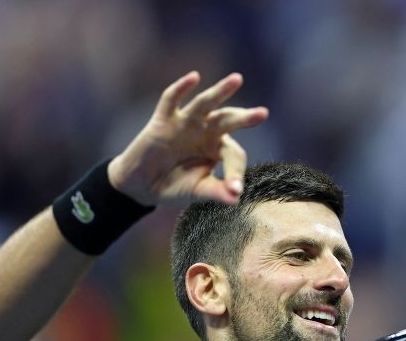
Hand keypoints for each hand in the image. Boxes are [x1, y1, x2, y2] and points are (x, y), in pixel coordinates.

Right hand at [107, 71, 268, 205]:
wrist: (142, 186)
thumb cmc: (175, 187)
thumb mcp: (198, 192)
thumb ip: (217, 192)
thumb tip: (236, 199)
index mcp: (218, 150)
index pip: (233, 156)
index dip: (234, 172)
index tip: (234, 190)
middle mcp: (206, 133)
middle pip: (228, 121)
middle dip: (245, 117)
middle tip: (263, 113)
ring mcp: (186, 124)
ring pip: (205, 104)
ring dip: (220, 91)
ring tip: (237, 79)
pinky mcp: (163, 121)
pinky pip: (171, 100)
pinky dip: (181, 88)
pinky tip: (194, 77)